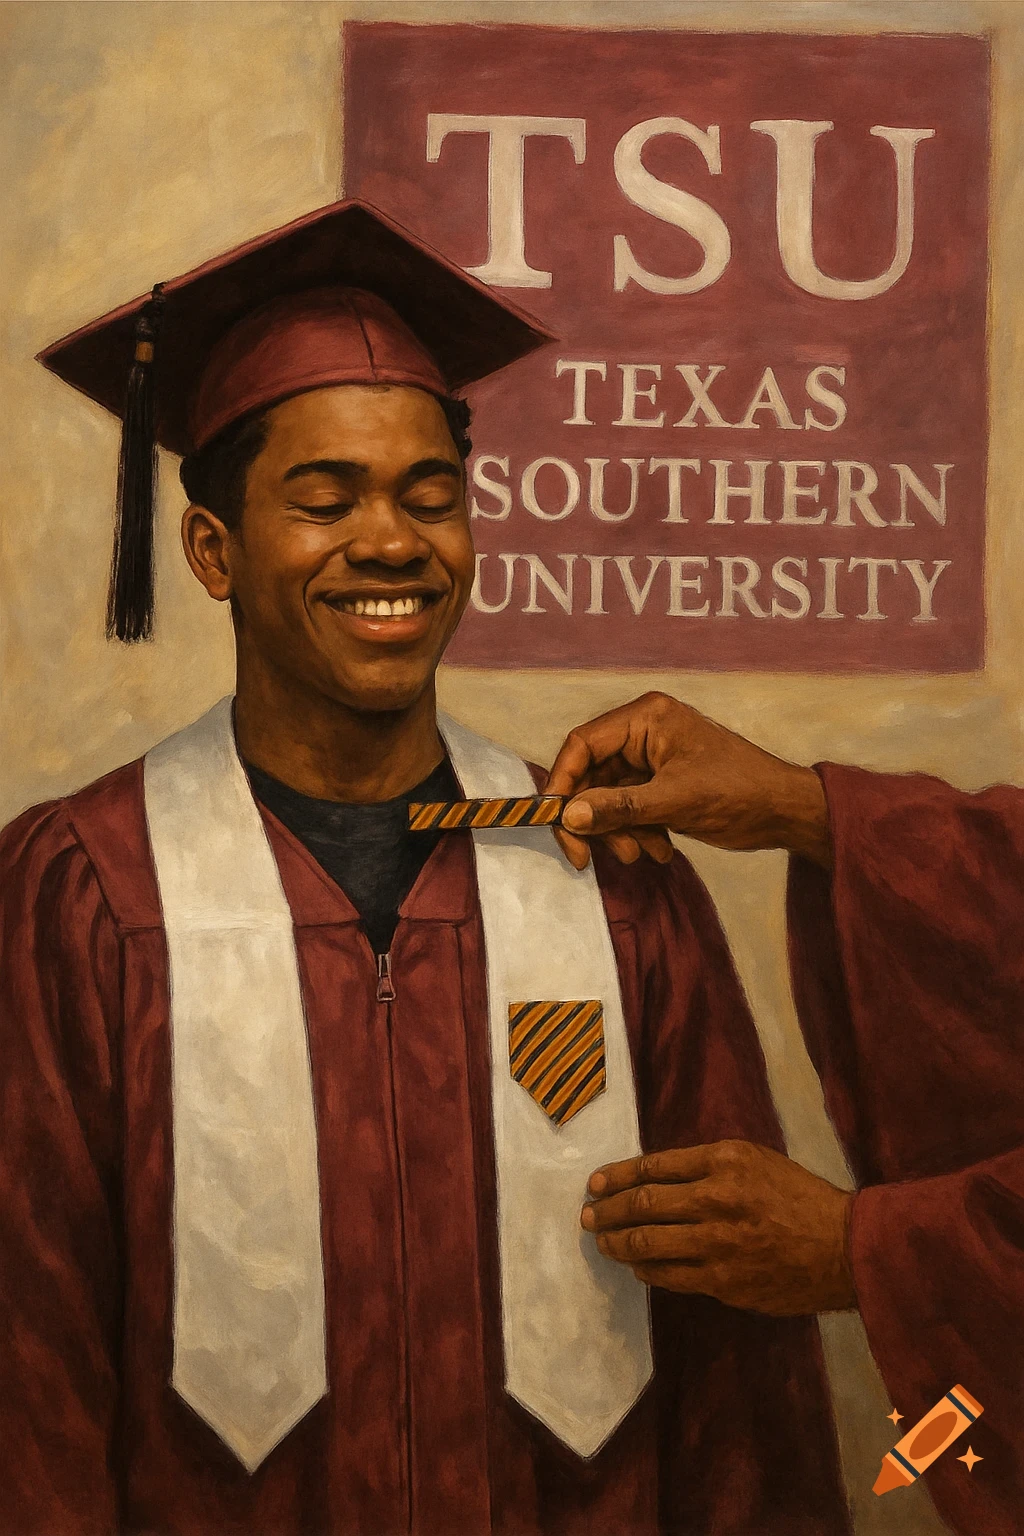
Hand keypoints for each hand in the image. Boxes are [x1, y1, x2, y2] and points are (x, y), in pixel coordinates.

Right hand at [545, 692, 829, 870]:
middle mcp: (643, 732)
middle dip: (595, 819)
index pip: (582, 745)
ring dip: (618, 832)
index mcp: (646, 717)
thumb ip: (618, 808)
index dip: (562, 784)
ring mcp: (651, 759)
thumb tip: (567, 815)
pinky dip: (636, 833)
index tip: (556, 823)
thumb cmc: (740, 792)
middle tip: (593, 858)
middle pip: (590, 775)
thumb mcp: (676, 801)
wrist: (786, 812)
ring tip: (645, 854)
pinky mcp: (659, 784)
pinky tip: (660, 851)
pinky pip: (627, 809)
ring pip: (606, 798)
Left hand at [580, 1141, 855, 1316]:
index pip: (654, 1166)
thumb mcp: (756, 1161)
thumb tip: (658, 1179)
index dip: (617, 1175)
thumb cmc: (800, 1198)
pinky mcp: (722, 1281)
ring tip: (602, 1242)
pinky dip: (646, 1270)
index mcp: (724, 1160)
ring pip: (648, 1243)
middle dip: (607, 1210)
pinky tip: (637, 1266)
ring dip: (617, 1243)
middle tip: (587, 1215)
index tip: (596, 1183)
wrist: (843, 1247)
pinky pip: (669, 1276)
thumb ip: (709, 1166)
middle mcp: (716, 1197)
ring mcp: (717, 1243)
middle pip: (643, 1204)